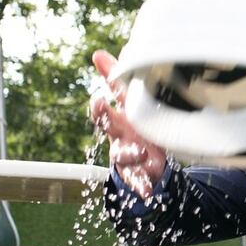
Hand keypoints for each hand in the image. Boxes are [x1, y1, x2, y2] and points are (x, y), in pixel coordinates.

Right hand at [90, 50, 166, 197]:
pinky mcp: (140, 174)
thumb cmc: (138, 126)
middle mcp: (120, 136)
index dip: (99, 104)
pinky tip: (148, 193)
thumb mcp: (131, 103)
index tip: (97, 98)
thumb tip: (97, 53)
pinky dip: (142, 187)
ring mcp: (128, 156)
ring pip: (122, 156)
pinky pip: (139, 181)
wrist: (148, 160)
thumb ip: (116, 80)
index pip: (105, 109)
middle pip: (109, 127)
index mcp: (119, 118)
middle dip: (105, 118)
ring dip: (130, 153)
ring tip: (141, 152)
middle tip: (101, 107)